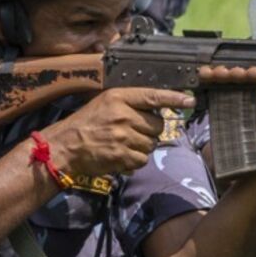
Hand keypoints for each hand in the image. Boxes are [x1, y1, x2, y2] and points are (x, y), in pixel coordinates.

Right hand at [42, 87, 194, 178]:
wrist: (66, 146)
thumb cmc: (86, 123)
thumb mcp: (105, 103)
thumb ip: (130, 103)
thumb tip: (158, 109)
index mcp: (119, 97)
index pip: (153, 96)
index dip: (174, 98)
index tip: (190, 99)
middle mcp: (123, 115)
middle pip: (157, 125)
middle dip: (150, 131)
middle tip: (133, 132)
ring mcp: (123, 136)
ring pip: (151, 144)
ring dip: (142, 147)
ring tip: (124, 144)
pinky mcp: (122, 155)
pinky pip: (143, 159)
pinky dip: (135, 160)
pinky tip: (121, 155)